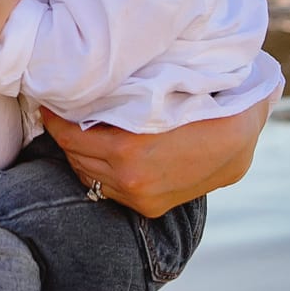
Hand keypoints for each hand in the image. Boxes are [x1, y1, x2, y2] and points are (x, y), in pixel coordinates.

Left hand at [39, 95, 271, 218]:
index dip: (55, 119)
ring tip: (76, 134)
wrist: (241, 138)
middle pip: (75, 157)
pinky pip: (107, 190)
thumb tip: (92, 83)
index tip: (48, 104)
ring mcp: (139, 196)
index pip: (70, 136)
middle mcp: (129, 178)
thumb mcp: (158, 95)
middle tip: (58, 115)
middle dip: (64, 135)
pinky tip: (99, 155)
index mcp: (127, 150)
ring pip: (88, 176)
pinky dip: (99, 172)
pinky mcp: (148, 207)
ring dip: (79, 156)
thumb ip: (124, 97)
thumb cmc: (201, 104)